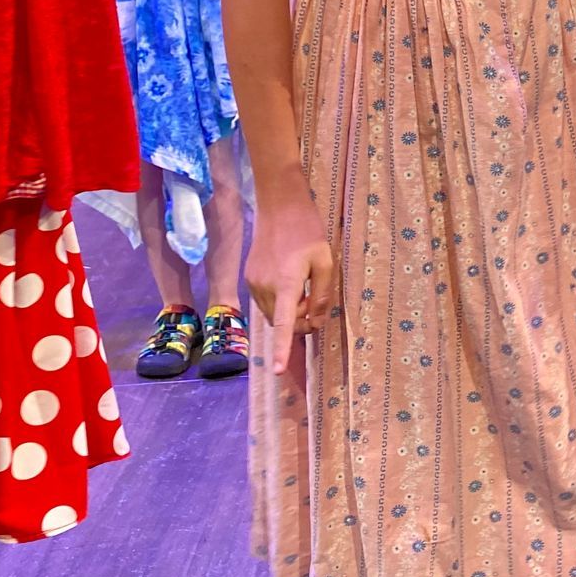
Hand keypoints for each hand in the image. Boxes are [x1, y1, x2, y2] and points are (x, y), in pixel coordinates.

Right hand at [245, 193, 336, 374]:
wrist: (279, 206)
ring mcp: (253, 283)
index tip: (276, 370)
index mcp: (286, 283)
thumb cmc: (307, 231)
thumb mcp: (326, 261)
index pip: (284, 323)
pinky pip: (266, 303)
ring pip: (273, 315)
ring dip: (290, 313)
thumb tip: (317, 321)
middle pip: (283, 322)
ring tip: (305, 289)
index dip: (282, 348)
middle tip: (317, 303)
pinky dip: (280, 302)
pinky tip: (291, 282)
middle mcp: (265, 287)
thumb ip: (323, 293)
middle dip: (301, 321)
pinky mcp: (249, 278)